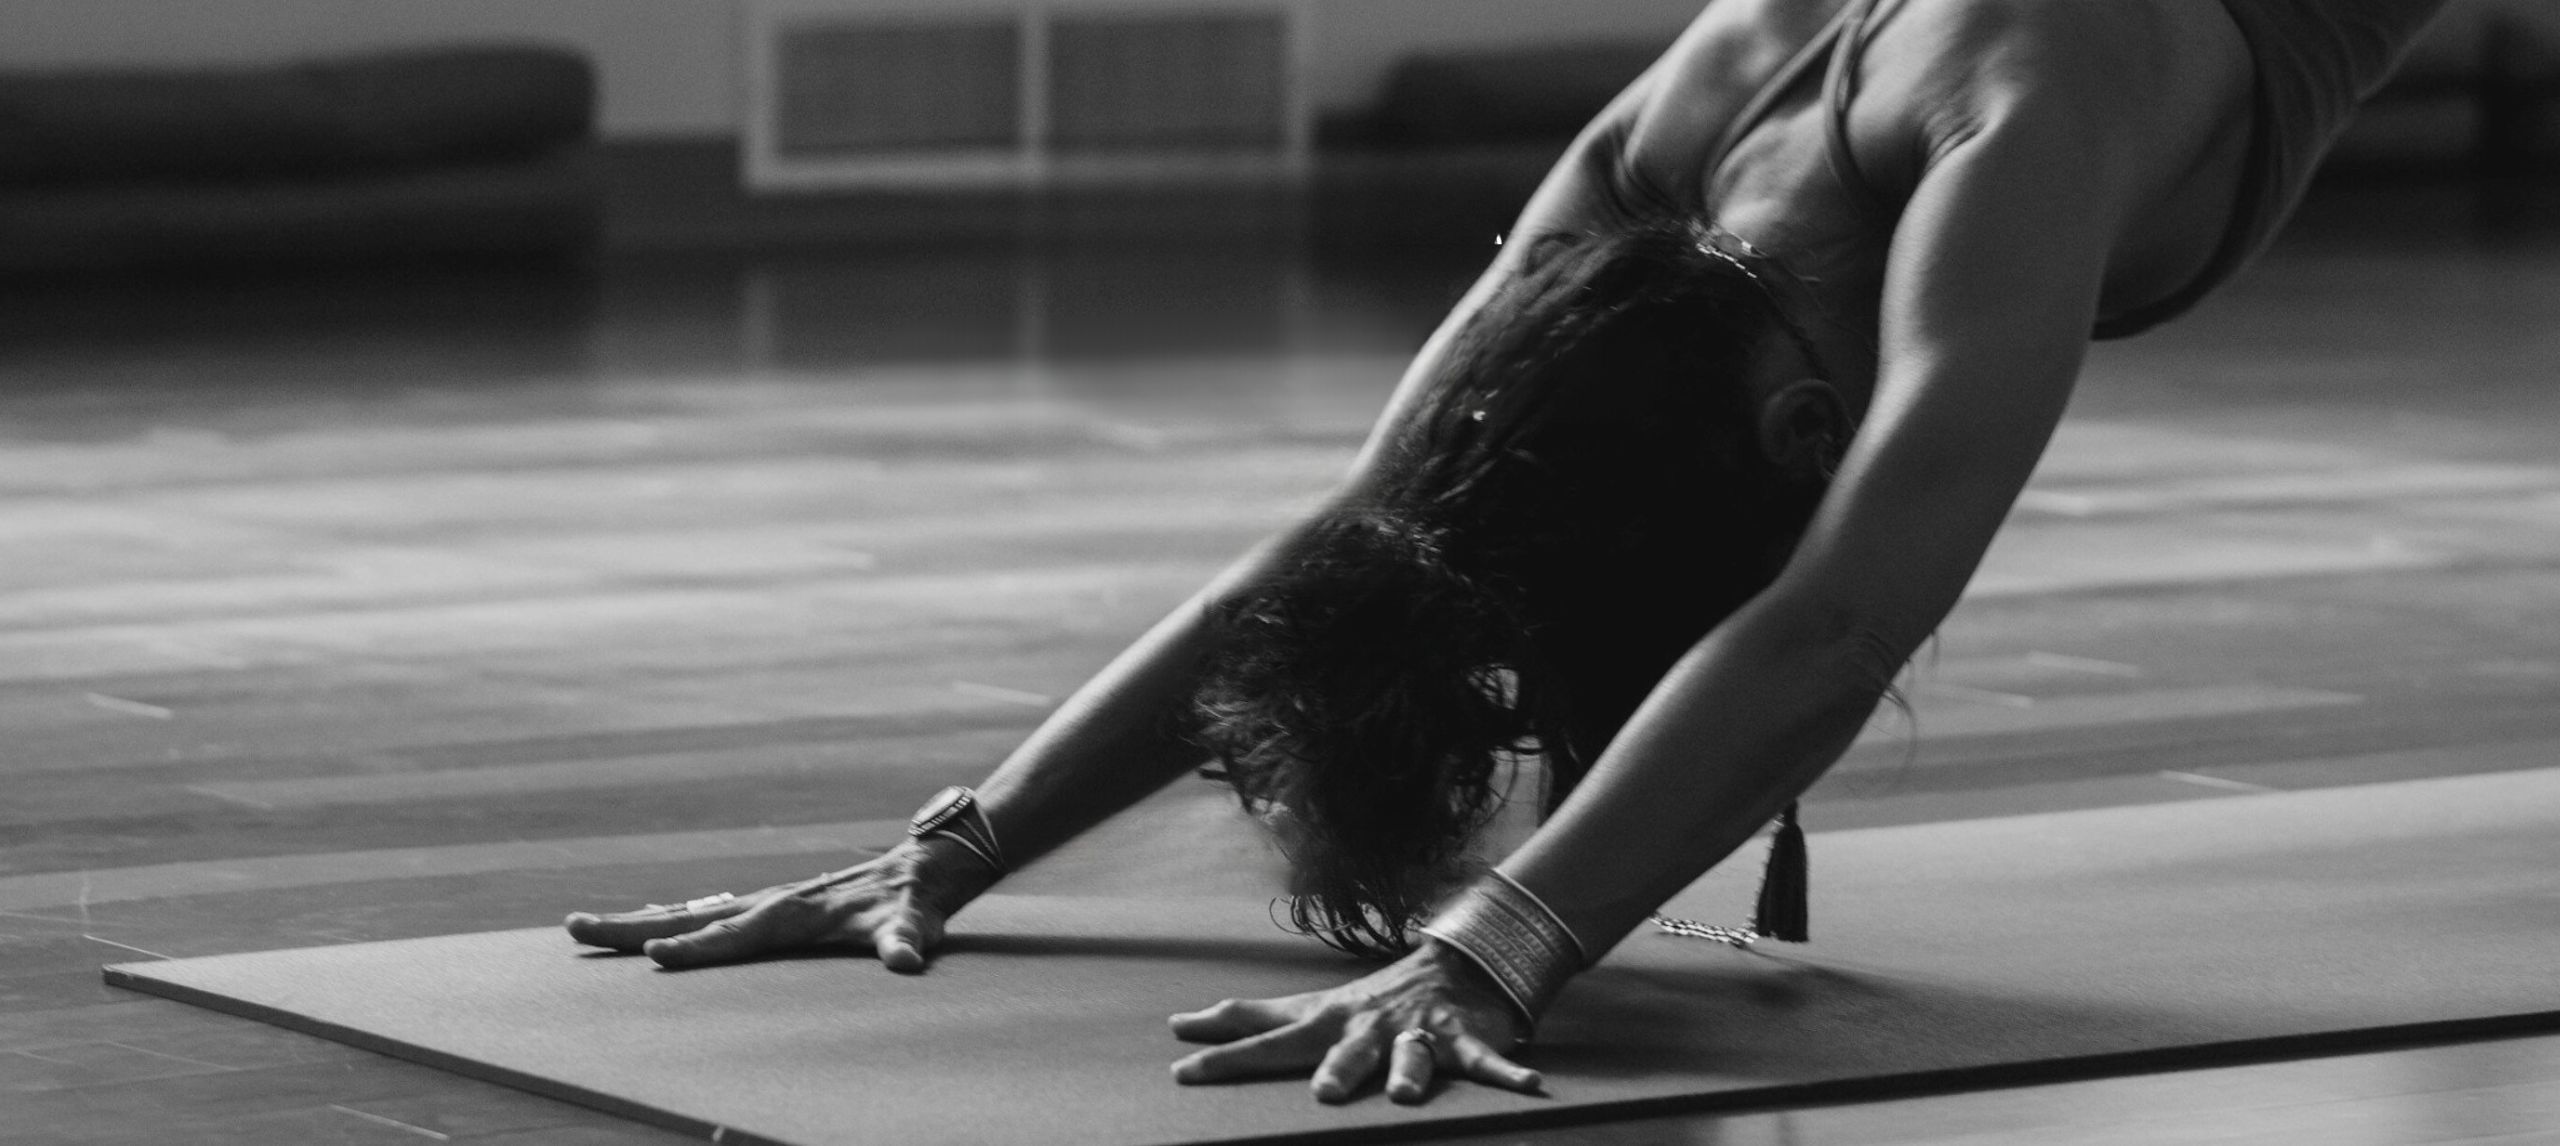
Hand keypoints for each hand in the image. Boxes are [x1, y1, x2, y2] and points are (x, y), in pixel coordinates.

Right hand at [562, 837, 994, 971]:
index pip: (735, 936)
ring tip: (587, 927)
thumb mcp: (916, 925)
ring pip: (692, 912)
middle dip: (633, 927)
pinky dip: (672, 919)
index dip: (698, 948)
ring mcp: (769, 902)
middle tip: (574, 927)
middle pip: (691, 917)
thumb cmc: (918, 903)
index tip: (656, 955)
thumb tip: (907, 960)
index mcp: (793, 914)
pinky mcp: (774, 905)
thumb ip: (907, 942)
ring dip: (640, 921)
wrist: (928, 864)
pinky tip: (650, 927)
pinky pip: (710, 914)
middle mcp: (772, 903)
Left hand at [1168, 939, 1542, 1104]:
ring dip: (1411, 1071)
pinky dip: (1509, 1074)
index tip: (1182, 1074)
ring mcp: (1417, 1031)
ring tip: (1407, 1092)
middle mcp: (1369, 1026)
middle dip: (1336, 1069)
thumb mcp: (1308, 1008)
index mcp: (1328, 1022)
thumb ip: (1249, 1019)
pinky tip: (1531, 1088)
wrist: (1450, 965)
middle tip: (1322, 1095)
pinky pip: (1486, 1061)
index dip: (1228, 1057)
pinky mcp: (1464, 1039)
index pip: (1269, 1039)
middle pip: (1346, 1049)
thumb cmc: (1367, 1002)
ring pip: (1413, 1054)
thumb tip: (1180, 1025)